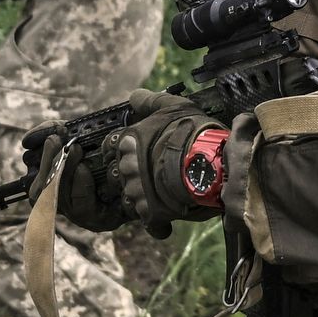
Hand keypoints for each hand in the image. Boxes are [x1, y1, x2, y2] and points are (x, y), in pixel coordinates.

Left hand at [61, 92, 220, 236]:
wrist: (207, 162)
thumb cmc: (190, 131)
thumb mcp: (173, 106)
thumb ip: (151, 101)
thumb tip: (136, 96)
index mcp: (128, 141)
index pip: (110, 147)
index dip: (122, 150)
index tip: (135, 151)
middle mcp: (127, 167)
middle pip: (118, 174)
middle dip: (131, 175)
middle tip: (151, 172)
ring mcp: (137, 191)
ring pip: (129, 198)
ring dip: (142, 197)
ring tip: (162, 193)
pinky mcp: (150, 211)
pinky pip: (148, 220)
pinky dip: (157, 221)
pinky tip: (168, 215)